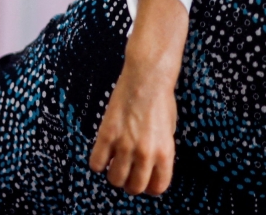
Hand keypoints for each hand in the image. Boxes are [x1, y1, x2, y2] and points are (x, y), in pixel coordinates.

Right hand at [89, 0, 188, 195]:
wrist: (148, 76)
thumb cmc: (160, 100)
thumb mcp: (169, 130)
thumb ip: (160, 152)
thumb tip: (150, 169)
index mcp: (165, 152)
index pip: (157, 188)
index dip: (150, 185)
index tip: (146, 177)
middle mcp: (145, 153)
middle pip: (133, 188)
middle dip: (131, 182)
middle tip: (130, 170)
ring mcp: (125, 145)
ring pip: (114, 180)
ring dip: (115, 174)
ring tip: (117, 161)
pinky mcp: (107, 135)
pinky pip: (96, 164)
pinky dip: (99, 162)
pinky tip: (105, 152)